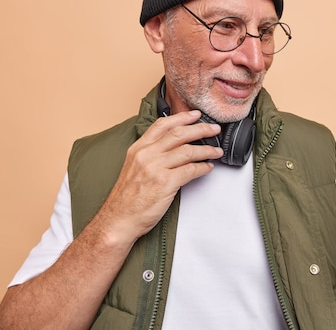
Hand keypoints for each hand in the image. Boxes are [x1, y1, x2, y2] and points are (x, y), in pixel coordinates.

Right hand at [97, 110, 223, 243]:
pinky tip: (208, 168)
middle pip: (179, 134)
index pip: (162, 125)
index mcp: (138, 148)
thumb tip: (173, 147)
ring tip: (216, 151)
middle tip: (214, 129)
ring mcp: (156, 168)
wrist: (119, 219)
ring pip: (188, 151)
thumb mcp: (133, 167)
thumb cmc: (127, 198)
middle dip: (201, 129)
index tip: (195, 115)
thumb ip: (150, 155)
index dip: (181, 118)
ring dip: (207, 150)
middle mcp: (146, 154)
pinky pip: (191, 170)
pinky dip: (203, 168)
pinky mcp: (165, 183)